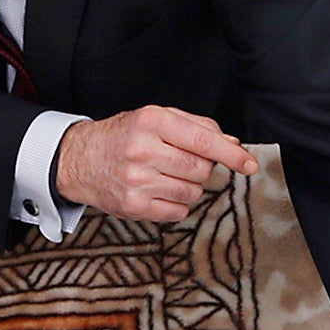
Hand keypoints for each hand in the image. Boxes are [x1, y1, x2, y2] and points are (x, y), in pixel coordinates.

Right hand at [53, 106, 258, 222]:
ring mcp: (137, 180)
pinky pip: (178, 211)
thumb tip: (233, 145)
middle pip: (201, 169)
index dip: (231, 155)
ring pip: (193, 192)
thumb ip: (196, 127)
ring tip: (165, 176)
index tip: (250, 164)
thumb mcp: (156, 118)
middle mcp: (142, 150)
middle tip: (180, 161)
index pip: (203, 141)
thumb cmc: (122, 137)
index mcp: (151, 121)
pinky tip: (157, 191)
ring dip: (188, 186)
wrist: (79, 159)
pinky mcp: (133, 205)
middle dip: (200, 168)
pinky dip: (176, 203)